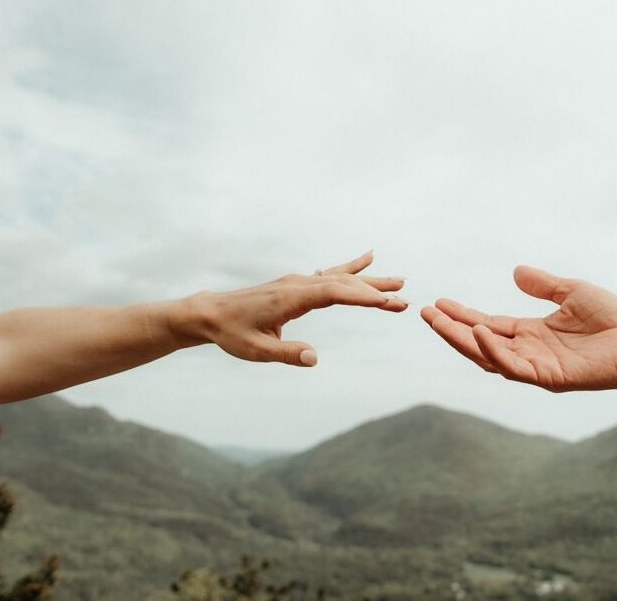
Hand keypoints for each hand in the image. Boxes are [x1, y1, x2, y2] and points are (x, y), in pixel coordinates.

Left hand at [174, 251, 406, 366]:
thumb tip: (314, 358)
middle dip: (375, 291)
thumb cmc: (232, 333)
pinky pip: (331, 273)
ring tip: (399, 282)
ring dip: (370, 280)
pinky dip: (352, 267)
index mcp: (290, 297)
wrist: (211, 314)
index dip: (361, 297)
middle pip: (344, 283)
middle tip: (404, 299)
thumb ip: (286, 353)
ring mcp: (299, 281)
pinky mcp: (298, 284)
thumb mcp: (256, 350)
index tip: (386, 303)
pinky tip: (368, 259)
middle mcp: (298, 284)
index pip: (334, 293)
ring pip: (341, 277)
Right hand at [421, 266, 616, 391]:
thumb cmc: (612, 320)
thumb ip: (544, 285)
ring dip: (461, 340)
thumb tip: (516, 272)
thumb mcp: (572, 292)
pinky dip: (493, 351)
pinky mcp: (548, 378)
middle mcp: (527, 352)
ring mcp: (535, 367)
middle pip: (479, 343)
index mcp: (530, 334)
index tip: (439, 303)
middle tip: (425, 313)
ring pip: (488, 357)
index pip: (487, 325)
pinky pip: (513, 367)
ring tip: (437, 321)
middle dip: (450, 330)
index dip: (462, 316)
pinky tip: (478, 331)